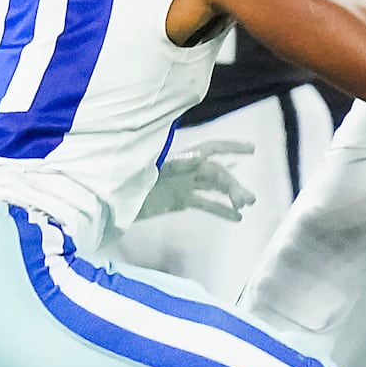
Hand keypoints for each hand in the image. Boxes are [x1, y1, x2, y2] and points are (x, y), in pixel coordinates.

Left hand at [141, 140, 258, 223]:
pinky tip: (236, 219)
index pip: (212, 149)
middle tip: (248, 200)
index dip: (232, 147)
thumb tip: (198, 158)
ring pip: (214, 188)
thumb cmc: (130, 180)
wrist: (113, 201)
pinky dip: (221, 210)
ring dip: (231, 195)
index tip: (252, 150)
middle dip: (233, 184)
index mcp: (181, 158)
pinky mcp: (180, 201)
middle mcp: (186, 169)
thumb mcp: (152, 169)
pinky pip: (205, 204)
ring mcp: (184, 185)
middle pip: (216, 173)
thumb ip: (176, 164)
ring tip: (247, 206)